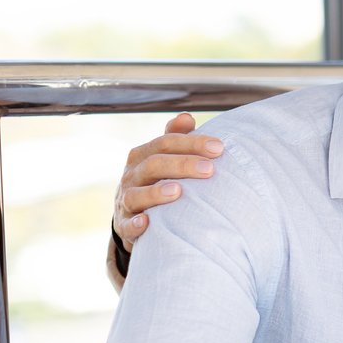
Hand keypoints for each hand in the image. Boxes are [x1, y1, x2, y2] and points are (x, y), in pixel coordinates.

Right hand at [114, 113, 223, 250]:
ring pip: (136, 194)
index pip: (165, 143)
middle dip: (182, 165)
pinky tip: (146, 222)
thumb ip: (175, 138)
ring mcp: (126, 200)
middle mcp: (132, 175)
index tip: (218, 147)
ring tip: (178, 191)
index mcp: (143, 156)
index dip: (191, 143)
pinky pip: (126, 225)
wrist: (132, 215)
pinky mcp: (124, 225)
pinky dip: (135, 224)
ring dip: (156, 193)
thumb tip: (186, 117)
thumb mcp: (164, 158)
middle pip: (154, 165)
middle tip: (209, 169)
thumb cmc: (156, 181)